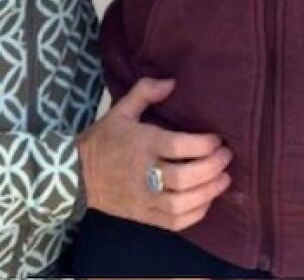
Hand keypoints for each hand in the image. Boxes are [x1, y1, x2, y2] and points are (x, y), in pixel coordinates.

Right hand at [76, 77, 231, 230]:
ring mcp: (144, 198)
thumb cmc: (104, 139)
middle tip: (226, 157)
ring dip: (208, 192)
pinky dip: (195, 214)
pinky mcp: (144, 216)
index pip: (178, 146)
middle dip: (211, 167)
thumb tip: (172, 82)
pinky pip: (174, 222)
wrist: (77, 175)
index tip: (217, 139)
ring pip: (182, 202)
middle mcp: (144, 173)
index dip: (203, 143)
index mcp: (140, 144)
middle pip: (184, 176)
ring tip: (224, 179)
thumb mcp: (120, 110)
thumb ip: (146, 92)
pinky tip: (206, 200)